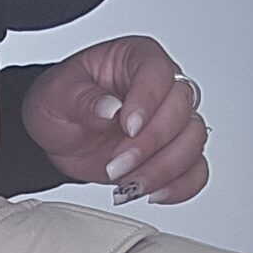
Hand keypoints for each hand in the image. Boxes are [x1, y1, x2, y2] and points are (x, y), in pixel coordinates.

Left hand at [20, 38, 209, 204]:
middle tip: (115, 164)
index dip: (148, 101)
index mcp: (136, 59)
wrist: (57, 137)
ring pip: (193, 141)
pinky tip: (151, 192)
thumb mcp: (58, 94)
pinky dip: (179, 186)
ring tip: (128, 184)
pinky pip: (195, 170)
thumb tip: (110, 109)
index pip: (159, 72)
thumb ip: (83, 100)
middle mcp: (161, 87)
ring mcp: (171, 122)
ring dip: (163, 169)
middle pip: (182, 109)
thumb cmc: (60, 103)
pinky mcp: (172, 154)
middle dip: (150, 144)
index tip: (127, 127)